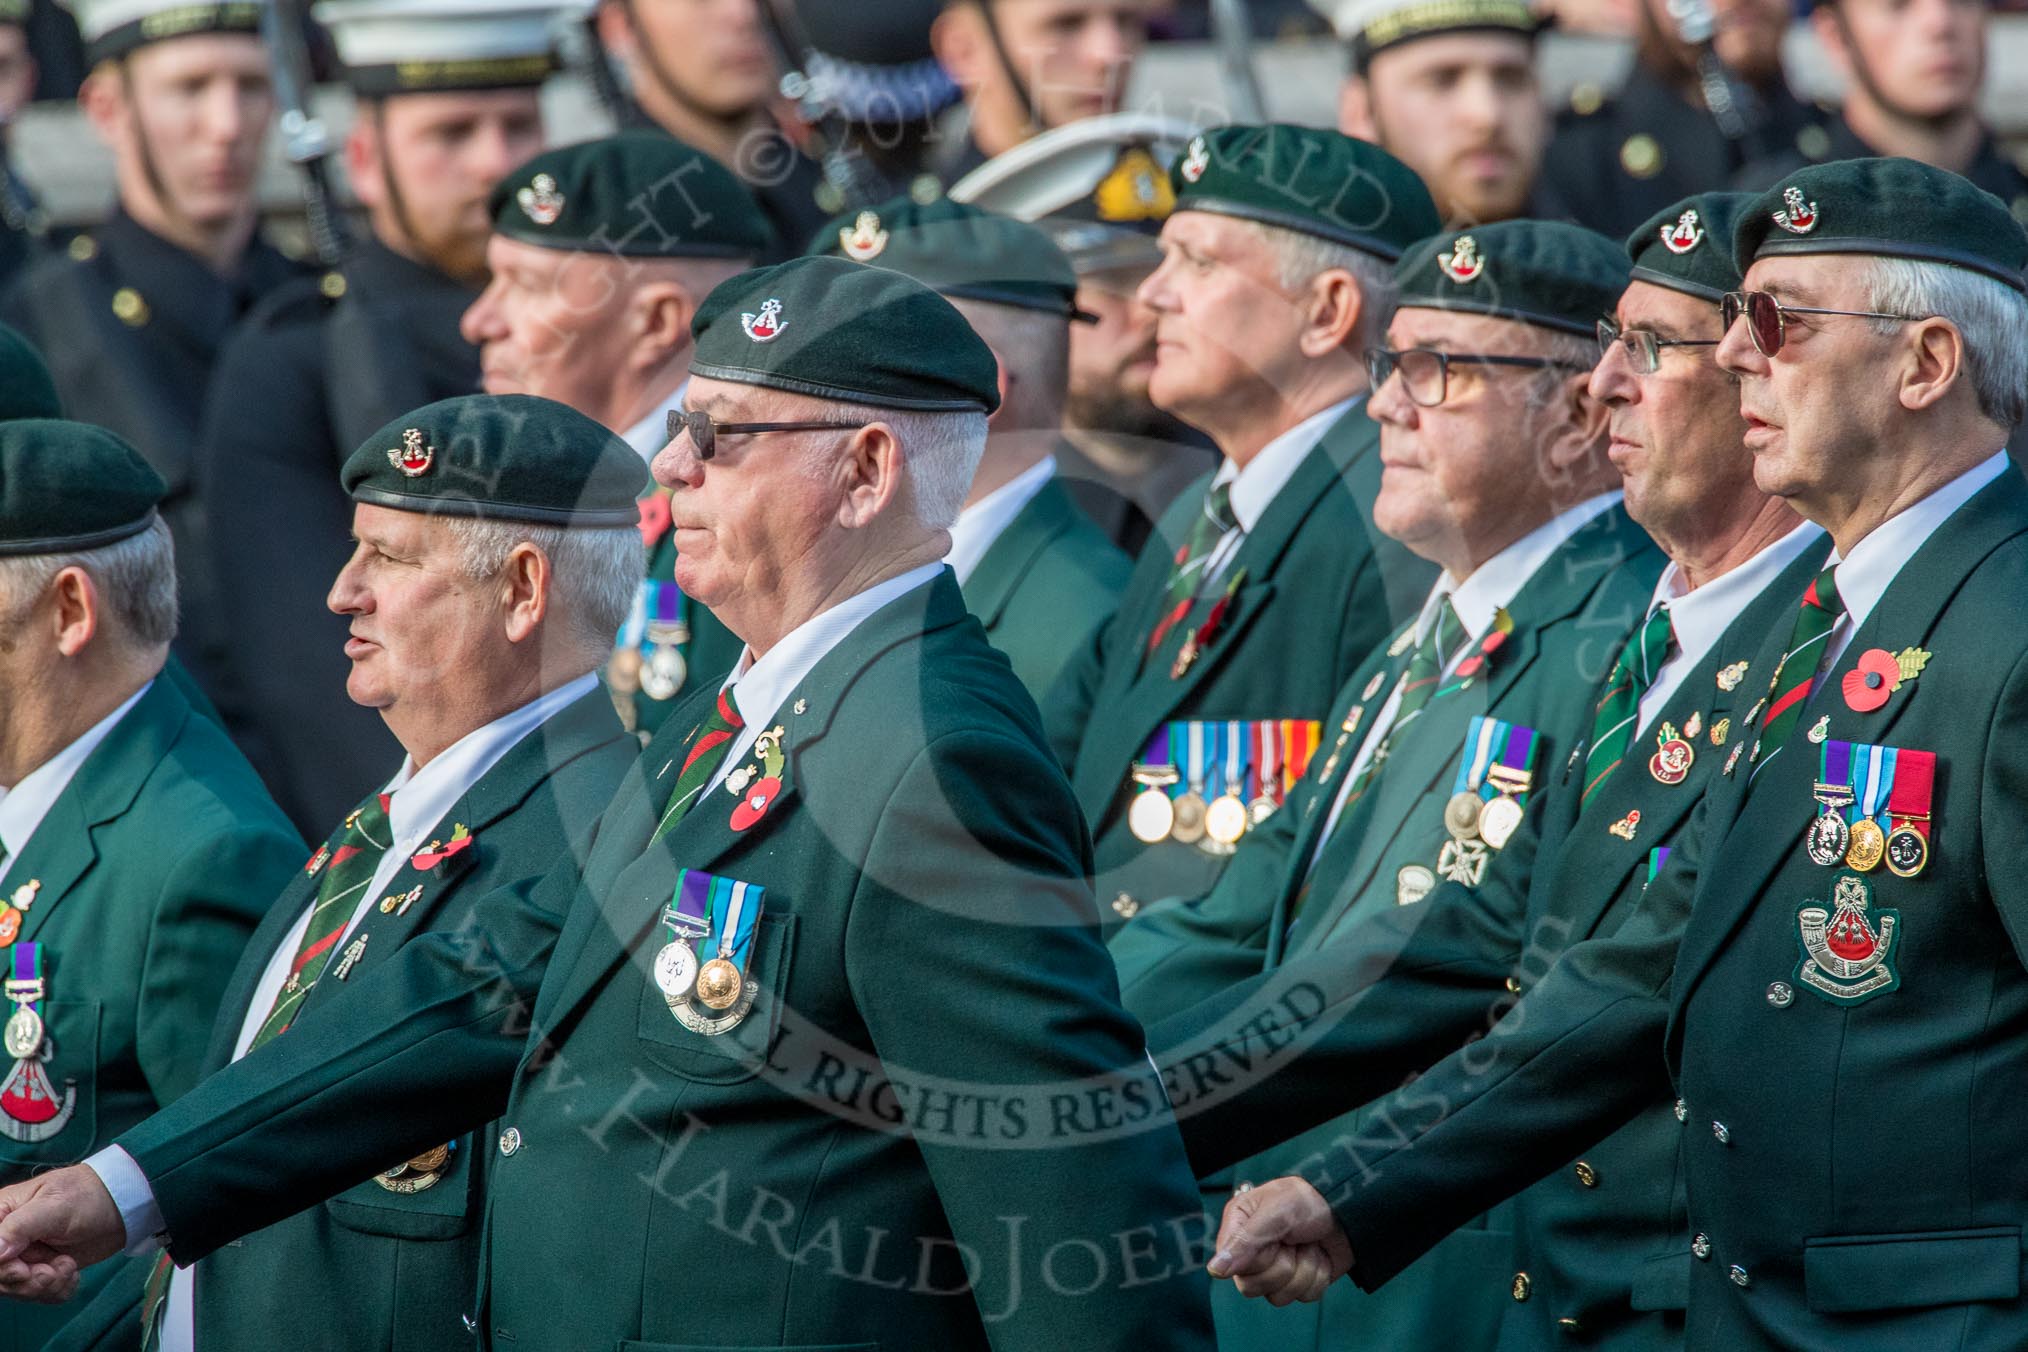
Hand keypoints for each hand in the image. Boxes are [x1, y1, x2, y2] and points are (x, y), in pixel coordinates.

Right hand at [0, 1165, 126, 1302]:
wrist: (122, 1206)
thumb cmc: (87, 1195)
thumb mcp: (54, 1206)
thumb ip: (19, 1227)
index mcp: (1, 1216)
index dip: (2, 1269)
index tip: (24, 1270)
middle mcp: (7, 1239)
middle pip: (0, 1278)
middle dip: (27, 1283)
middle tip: (55, 1272)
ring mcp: (25, 1257)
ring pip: (18, 1290)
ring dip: (46, 1287)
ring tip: (68, 1267)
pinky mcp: (43, 1270)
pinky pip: (40, 1294)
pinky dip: (58, 1291)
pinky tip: (72, 1275)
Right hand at [1205, 1176, 1353, 1305]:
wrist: (1348, 1210)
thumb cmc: (1308, 1201)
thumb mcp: (1275, 1214)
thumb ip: (1244, 1242)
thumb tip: (1214, 1270)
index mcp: (1239, 1229)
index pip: (1232, 1269)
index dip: (1257, 1260)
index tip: (1274, 1241)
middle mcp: (1252, 1252)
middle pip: (1252, 1287)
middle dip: (1283, 1266)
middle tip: (1293, 1242)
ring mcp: (1276, 1269)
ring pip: (1279, 1296)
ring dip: (1304, 1270)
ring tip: (1308, 1245)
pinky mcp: (1299, 1281)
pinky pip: (1303, 1297)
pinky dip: (1317, 1277)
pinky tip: (1319, 1256)